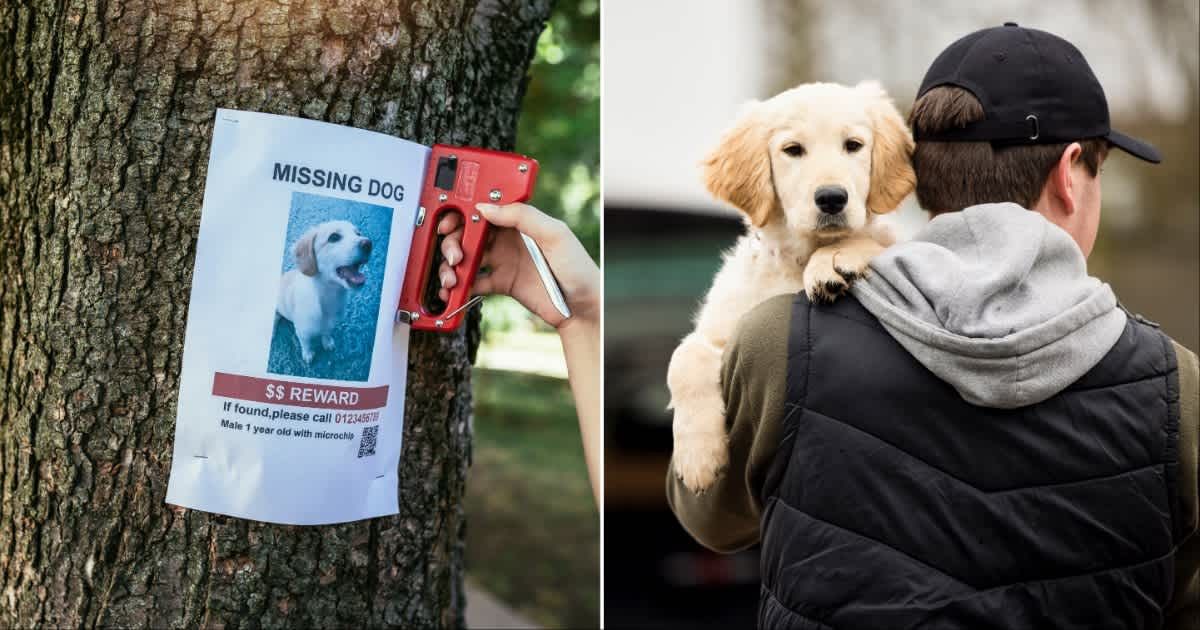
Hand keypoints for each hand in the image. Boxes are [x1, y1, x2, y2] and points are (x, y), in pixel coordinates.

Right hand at [435, 202, 599, 328]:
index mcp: (521, 221)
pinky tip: (454, 290)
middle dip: (453, 241)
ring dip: (453, 265)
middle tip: (454, 255)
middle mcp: (509, 239)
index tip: (449, 221)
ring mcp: (504, 261)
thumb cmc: (578, 268)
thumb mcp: (555, 234)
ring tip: (452, 277)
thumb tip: (487, 207)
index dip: (463, 213)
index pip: (486, 210)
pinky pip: (474, 282)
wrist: (582, 308)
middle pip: (469, 233)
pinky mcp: (502, 284)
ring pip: (467, 257)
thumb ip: (523, 216)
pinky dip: (460, 286)